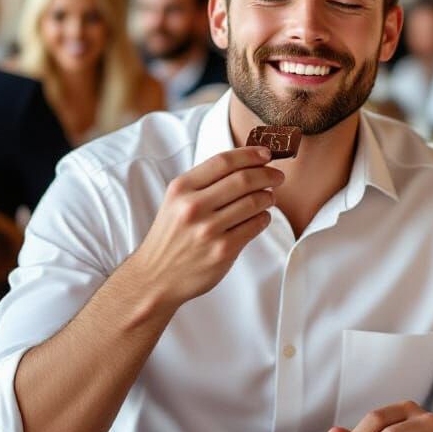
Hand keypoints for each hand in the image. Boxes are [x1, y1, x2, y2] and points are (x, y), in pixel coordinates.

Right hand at [130, 147, 283, 308]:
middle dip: (267, 174)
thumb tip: (246, 164)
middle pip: (243, 179)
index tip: (265, 154)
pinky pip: (255, 226)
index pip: (223, 161)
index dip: (250, 154)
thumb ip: (204, 183)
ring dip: (268, 197)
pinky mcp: (223, 250)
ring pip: (254, 202)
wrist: (155, 277)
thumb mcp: (176, 201)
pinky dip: (264, 218)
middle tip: (277, 176)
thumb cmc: (171, 237)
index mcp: (181, 188)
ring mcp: (208, 230)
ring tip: (269, 197)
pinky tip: (261, 217)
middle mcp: (193, 206)